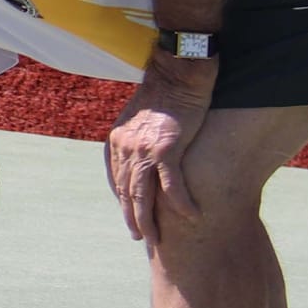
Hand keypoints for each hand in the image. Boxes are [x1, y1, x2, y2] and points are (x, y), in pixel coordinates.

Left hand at [104, 58, 215, 246]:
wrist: (178, 69)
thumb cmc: (166, 89)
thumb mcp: (142, 115)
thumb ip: (138, 135)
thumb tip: (144, 151)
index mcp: (118, 139)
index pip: (117, 179)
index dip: (124, 201)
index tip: (132, 215)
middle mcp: (125, 147)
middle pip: (126, 192)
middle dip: (132, 218)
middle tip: (141, 237)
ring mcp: (144, 149)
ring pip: (143, 195)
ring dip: (150, 221)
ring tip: (157, 238)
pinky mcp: (167, 148)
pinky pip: (172, 186)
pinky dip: (181, 204)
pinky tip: (191, 217)